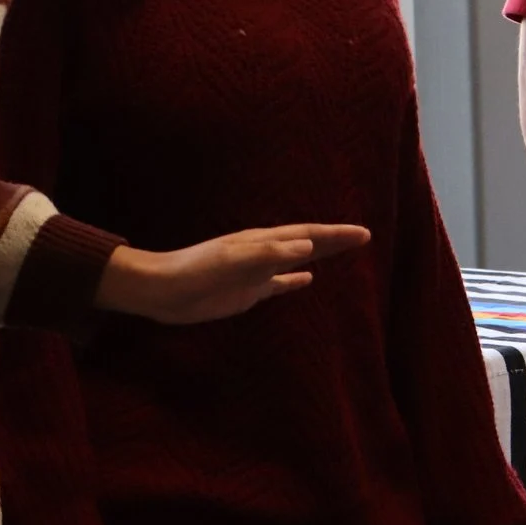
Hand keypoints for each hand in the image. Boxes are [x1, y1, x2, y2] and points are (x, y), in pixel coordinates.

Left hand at [95, 223, 368, 324]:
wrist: (163, 290)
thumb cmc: (196, 271)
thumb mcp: (233, 260)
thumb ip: (269, 254)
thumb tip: (308, 249)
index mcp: (262, 241)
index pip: (308, 235)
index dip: (335, 235)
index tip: (362, 234)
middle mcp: (264, 253)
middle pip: (307, 244)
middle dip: (334, 241)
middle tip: (362, 237)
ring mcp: (256, 271)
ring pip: (296, 261)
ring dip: (319, 255)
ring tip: (340, 251)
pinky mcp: (247, 291)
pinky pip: (279, 283)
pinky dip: (295, 280)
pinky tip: (307, 279)